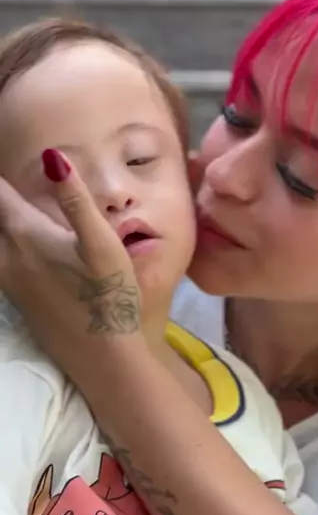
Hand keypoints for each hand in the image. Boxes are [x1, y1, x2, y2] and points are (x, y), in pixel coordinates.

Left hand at [0, 150, 141, 371]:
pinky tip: (15, 249)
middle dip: (1, 204)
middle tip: (7, 195)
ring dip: (1, 228)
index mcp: (26, 234)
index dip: (0, 178)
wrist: (103, 358)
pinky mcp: (17, 301)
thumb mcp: (102, 243)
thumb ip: (76, 199)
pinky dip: (4, 248)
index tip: (3, 156)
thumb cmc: (109, 297)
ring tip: (10, 217)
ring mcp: (8, 281)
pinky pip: (0, 264)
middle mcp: (7, 256)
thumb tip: (52, 156)